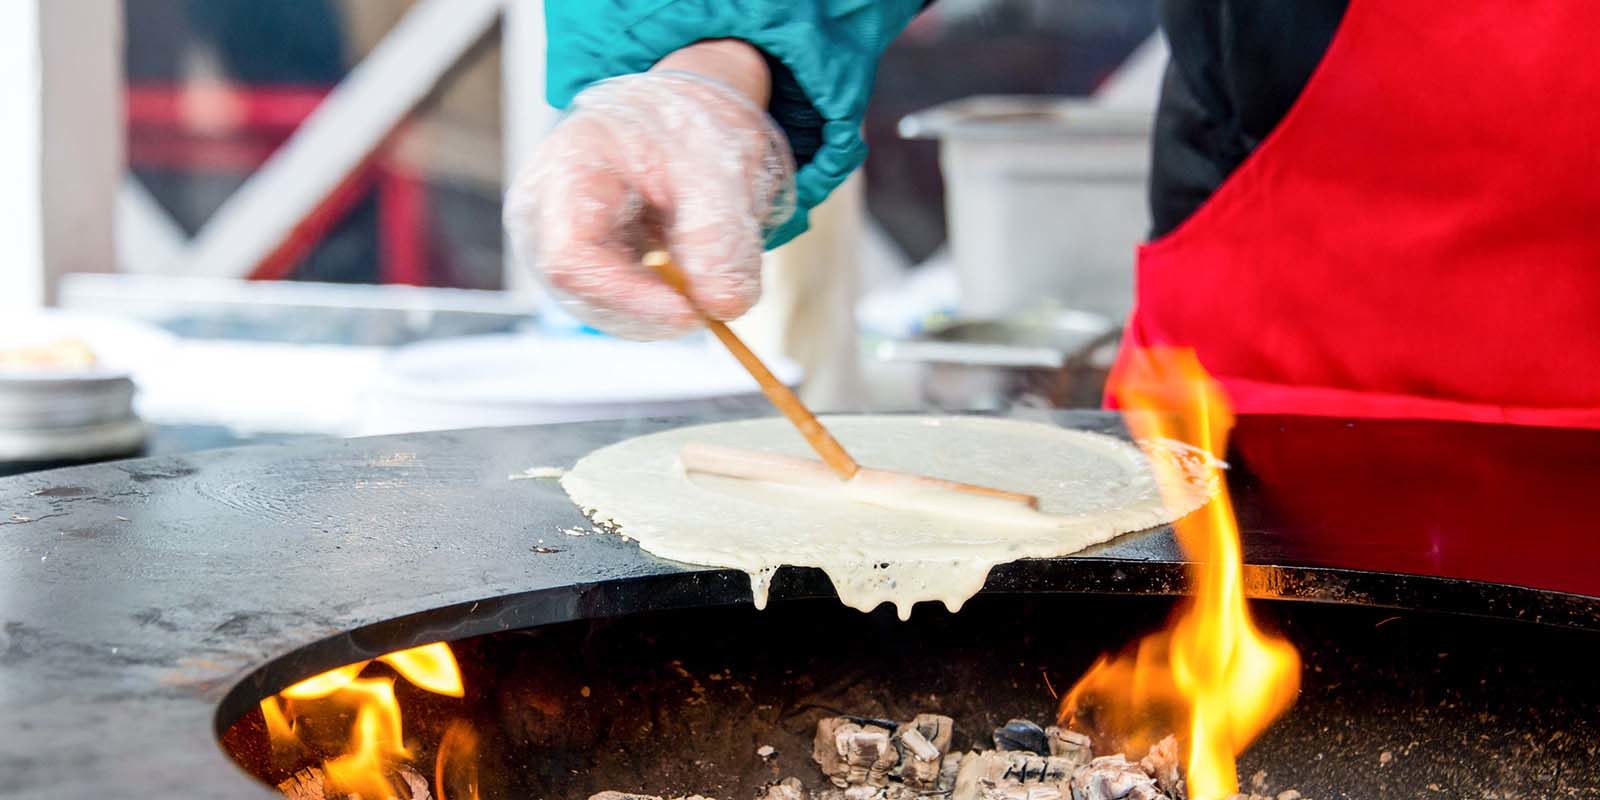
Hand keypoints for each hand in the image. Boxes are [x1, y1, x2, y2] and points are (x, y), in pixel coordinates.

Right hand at [504, 44, 795, 338]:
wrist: (682, 115)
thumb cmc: (692, 129)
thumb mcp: (718, 170)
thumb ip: (720, 236)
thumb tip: (724, 307)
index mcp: (568, 166)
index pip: (571, 255)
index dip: (628, 296)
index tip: (691, 313)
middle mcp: (543, 209)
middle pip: (578, 289)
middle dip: (650, 310)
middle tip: (712, 304)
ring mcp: (553, 239)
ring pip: (595, 306)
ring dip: (656, 312)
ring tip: (705, 279)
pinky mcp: (578, 261)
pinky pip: (608, 304)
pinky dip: (654, 306)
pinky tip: (687, 283)